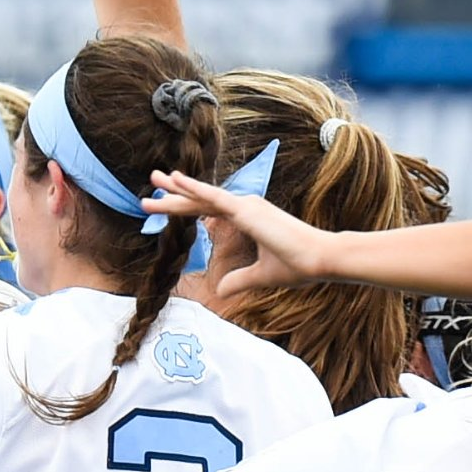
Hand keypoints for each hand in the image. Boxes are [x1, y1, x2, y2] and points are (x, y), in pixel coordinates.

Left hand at [147, 173, 333, 301]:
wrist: (319, 260)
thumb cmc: (297, 265)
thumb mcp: (260, 276)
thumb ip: (239, 280)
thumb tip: (220, 291)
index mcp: (247, 216)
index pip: (208, 209)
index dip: (186, 206)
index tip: (165, 203)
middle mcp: (244, 206)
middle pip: (200, 199)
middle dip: (174, 193)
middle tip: (152, 184)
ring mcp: (245, 206)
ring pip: (202, 197)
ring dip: (176, 189)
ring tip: (153, 181)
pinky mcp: (246, 210)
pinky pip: (214, 198)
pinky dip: (194, 189)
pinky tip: (176, 180)